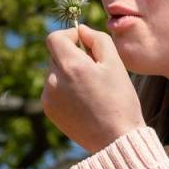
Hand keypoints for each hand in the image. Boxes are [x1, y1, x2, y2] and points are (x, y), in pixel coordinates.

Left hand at [42, 23, 144, 153]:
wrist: (115, 139)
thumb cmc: (120, 100)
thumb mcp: (116, 64)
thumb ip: (98, 40)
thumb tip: (81, 29)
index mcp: (71, 66)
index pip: (54, 38)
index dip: (70, 35)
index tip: (84, 44)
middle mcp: (53, 80)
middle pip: (55, 55)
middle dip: (72, 56)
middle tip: (95, 69)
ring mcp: (48, 96)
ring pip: (54, 72)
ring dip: (68, 73)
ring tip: (91, 88)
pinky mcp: (48, 109)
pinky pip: (53, 89)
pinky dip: (65, 88)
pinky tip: (84, 101)